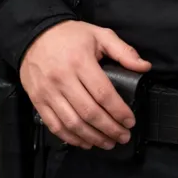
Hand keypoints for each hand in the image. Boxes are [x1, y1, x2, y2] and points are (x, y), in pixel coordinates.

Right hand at [20, 21, 151, 149]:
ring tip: (108, 143)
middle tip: (123, 136)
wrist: (33, 35)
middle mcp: (62, 79)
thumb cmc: (69, 36)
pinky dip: (71, 138)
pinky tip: (85, 142)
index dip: (119, 111)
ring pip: (72, 123)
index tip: (130, 121)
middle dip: (110, 129)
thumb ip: (123, 51)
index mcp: (80, 61)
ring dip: (93, 138)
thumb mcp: (99, 34)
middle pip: (89, 112)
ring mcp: (48, 92)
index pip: (103, 94)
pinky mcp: (38, 100)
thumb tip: (144, 67)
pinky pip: (55, 125)